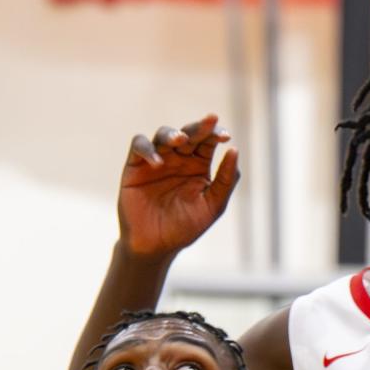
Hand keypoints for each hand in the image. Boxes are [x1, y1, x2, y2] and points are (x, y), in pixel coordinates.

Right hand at [117, 115, 238, 258]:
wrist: (155, 246)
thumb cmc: (185, 227)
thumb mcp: (212, 206)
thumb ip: (225, 181)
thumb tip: (234, 150)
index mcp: (198, 165)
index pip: (208, 141)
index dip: (215, 133)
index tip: (224, 136)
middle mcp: (178, 158)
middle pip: (188, 133)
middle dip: (198, 127)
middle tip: (208, 123)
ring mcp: (156, 160)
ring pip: (163, 134)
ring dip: (172, 134)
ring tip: (180, 140)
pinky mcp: (135, 166)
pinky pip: (139, 146)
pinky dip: (148, 149)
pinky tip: (158, 163)